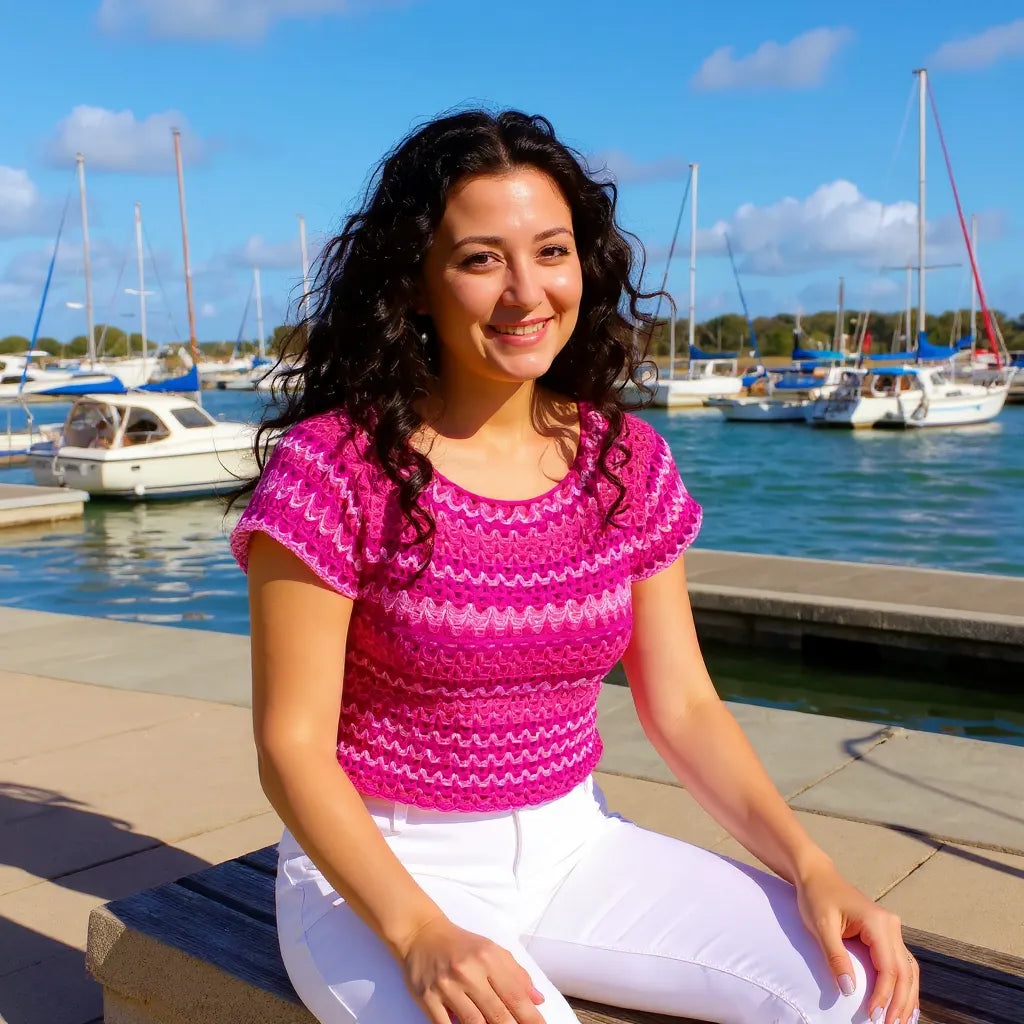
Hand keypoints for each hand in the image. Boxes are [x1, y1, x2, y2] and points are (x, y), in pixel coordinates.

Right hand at [396, 913, 546, 1023]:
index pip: (515, 995)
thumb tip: (538, 1000)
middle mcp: (468, 971)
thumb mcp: (491, 949)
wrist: (421, 934)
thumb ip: (516, 973)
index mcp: (488, 958)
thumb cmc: (460, 944)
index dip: (531, 1018)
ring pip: (474, 1023)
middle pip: (497, 1013)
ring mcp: (447, 986)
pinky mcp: (427, 998)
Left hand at [797, 859, 919, 1023]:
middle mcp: (891, 925)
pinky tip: (904, 1001)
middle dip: (900, 1002)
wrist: (816, 875)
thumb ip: (836, 957)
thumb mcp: (821, 926)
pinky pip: (901, 962)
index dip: (884, 995)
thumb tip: (848, 990)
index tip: (874, 1016)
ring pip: (909, 969)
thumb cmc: (816, 897)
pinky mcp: (886, 933)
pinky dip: (904, 984)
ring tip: (903, 1021)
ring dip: (907, 996)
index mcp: (878, 922)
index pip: (888, 968)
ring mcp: (891, 928)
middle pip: (905, 972)